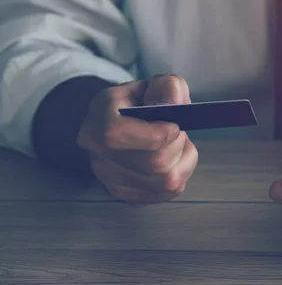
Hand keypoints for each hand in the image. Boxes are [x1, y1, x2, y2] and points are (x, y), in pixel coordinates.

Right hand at [77, 74, 198, 203]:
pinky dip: (182, 172)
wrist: (119, 129)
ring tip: (174, 143)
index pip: (116, 134)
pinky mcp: (131, 198)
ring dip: (182, 159)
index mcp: (96, 124)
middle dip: (176, 144)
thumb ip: (165, 87)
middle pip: (153, 162)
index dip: (154, 132)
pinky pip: (170, 191)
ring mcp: (113, 183)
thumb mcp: (149, 86)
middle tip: (177, 131)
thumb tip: (175, 103)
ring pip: (166, 180)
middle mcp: (99, 158)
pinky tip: (174, 159)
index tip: (174, 125)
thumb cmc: (136, 107)